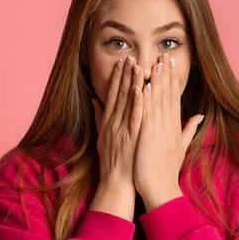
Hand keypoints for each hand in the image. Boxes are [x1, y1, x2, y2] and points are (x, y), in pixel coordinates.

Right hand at [90, 55, 143, 220]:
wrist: (117, 183)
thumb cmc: (112, 161)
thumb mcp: (102, 137)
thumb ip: (99, 117)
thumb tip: (95, 100)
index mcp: (109, 122)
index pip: (114, 94)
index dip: (117, 77)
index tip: (122, 61)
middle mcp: (114, 123)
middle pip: (120, 94)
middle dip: (125, 74)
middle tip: (130, 56)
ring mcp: (123, 129)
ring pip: (128, 102)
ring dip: (133, 82)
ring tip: (137, 64)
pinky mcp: (132, 137)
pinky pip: (136, 116)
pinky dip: (139, 101)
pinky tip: (142, 88)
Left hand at [134, 53, 204, 210]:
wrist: (161, 189)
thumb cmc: (166, 169)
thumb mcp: (181, 147)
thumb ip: (189, 129)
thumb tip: (200, 116)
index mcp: (174, 126)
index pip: (173, 97)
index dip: (172, 79)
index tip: (171, 63)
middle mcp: (168, 126)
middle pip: (167, 95)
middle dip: (166, 74)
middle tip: (165, 54)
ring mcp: (159, 131)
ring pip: (158, 101)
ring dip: (157, 80)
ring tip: (156, 62)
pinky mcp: (148, 137)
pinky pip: (147, 115)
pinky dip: (147, 100)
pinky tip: (146, 85)